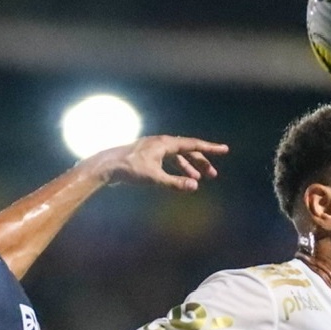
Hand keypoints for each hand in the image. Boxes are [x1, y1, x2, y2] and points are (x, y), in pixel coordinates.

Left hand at [94, 135, 228, 190]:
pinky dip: (176, 168)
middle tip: (212, 175)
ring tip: (198, 179)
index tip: (224, 150)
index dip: (210, 148)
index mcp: (165, 143)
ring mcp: (154, 148)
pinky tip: (179, 177)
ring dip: (189, 167)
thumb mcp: (154, 178)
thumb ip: (175, 183)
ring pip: (177, 156)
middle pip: (187, 150)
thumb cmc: (129, 170)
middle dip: (201, 162)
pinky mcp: (147, 156)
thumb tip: (195, 186)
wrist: (106, 166)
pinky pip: (168, 160)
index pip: (193, 144)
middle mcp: (161, 143)